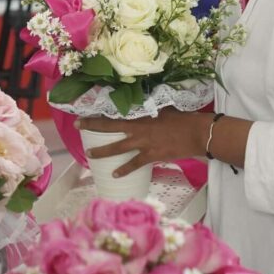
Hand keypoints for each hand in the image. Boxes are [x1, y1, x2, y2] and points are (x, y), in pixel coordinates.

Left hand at [77, 107, 212, 177]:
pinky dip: (124, 170)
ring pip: (117, 148)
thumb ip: (149, 106)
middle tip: (77, 126)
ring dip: (102, 152)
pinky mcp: (151, 156)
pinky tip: (114, 174)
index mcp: (139, 116)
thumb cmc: (181, 118)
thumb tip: (141, 100)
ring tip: (89, 155)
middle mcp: (137, 130)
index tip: (86, 111)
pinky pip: (134, 164)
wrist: (196, 132)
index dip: (99, 113)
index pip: (114, 114)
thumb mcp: (163, 107)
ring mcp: (143, 144)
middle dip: (92, 127)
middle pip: (109, 128)